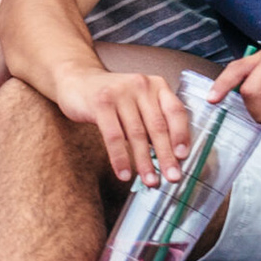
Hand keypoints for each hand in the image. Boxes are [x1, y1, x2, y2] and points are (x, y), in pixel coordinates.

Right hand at [55, 68, 190, 188]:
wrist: (76, 79)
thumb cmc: (111, 97)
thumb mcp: (138, 101)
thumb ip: (153, 120)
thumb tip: (169, 155)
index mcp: (156, 85)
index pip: (175, 111)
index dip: (181, 135)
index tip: (184, 156)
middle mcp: (141, 85)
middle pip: (157, 126)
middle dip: (166, 156)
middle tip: (172, 177)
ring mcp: (120, 93)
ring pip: (136, 134)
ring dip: (144, 162)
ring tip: (150, 180)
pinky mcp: (100, 103)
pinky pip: (114, 136)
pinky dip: (120, 158)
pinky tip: (124, 173)